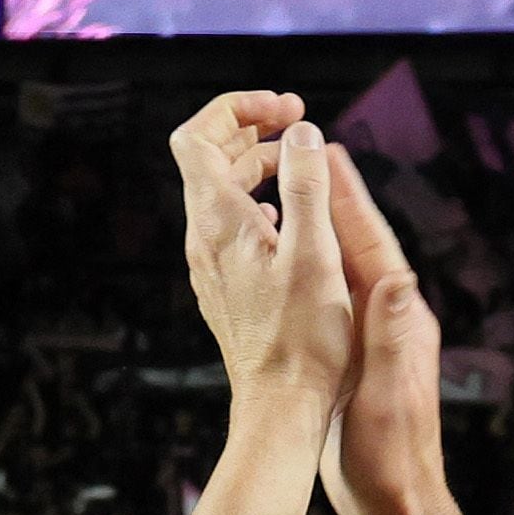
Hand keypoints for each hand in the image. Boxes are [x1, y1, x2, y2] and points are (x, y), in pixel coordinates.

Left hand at [169, 91, 347, 404]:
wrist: (279, 406)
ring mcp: (211, 265)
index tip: (286, 110)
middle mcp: (204, 238)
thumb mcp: (314, 253)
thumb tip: (301, 133)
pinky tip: (291, 222)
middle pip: (210, 159)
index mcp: (220, 220)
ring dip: (260, 168)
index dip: (238, 108)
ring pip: (223, 194)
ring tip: (303, 169)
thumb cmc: (302, 339)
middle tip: (301, 127)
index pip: (199, 135)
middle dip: (254, 131)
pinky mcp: (226, 288)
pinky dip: (260, 205)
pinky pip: (233, 228)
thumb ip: (306, 185)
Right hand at [315, 144, 449, 514]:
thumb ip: (393, 341)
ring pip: (346, 271)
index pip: (374, 248)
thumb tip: (401, 280)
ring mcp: (376, 339)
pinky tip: (293, 263)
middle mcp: (393, 322)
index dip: (351, 200)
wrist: (396, 506)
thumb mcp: (387, 399)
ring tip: (294, 193)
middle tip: (309, 153)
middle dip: (334, 201)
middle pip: (359, 247)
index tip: (330, 154)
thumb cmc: (391, 460)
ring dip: (323, 231)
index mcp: (401, 322)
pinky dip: (314, 272)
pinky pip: (334, 300)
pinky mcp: (358, 359)